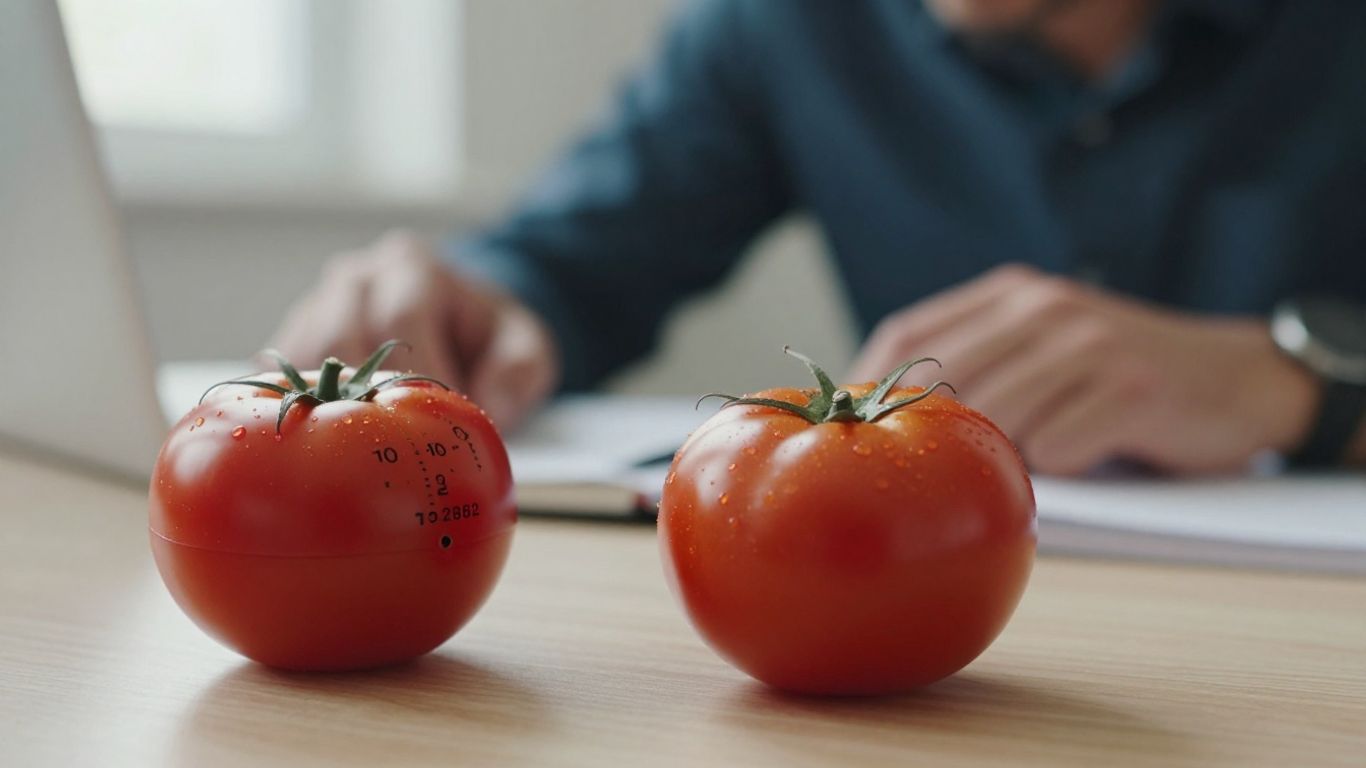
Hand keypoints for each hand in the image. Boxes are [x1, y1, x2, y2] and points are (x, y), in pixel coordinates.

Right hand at [268, 230, 558, 429]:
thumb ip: (521, 370)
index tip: (434, 425)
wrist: (458, 326)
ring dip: (324, 407)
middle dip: (366, 396)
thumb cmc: (489, 338)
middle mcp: (358, 278)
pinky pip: (278, 377)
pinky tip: (315, 449)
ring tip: (355, 453)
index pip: (402, 317)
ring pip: (301, 356)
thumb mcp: (527, 346)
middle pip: (340, 334)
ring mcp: (318, 307)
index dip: (415, 375)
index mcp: (413, 268)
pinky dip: (295, 412)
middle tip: (389, 449)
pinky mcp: (294, 344)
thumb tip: (491, 403)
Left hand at [849, 264, 1319, 474]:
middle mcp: (1044, 307)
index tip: (844, 436)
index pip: (908, 335)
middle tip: (925, 478)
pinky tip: (1083, 462)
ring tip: (1021, 470)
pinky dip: (1057, 471)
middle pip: (943, 380)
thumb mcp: (1043, 351)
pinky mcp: (1132, 386)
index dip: (866, 388)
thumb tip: (879, 426)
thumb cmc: (1117, 383)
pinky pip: (1057, 448)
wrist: (1237, 380)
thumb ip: (978, 366)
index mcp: (1010, 293)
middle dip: (928, 436)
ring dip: (999, 457)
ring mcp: (1090, 343)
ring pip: (997, 418)